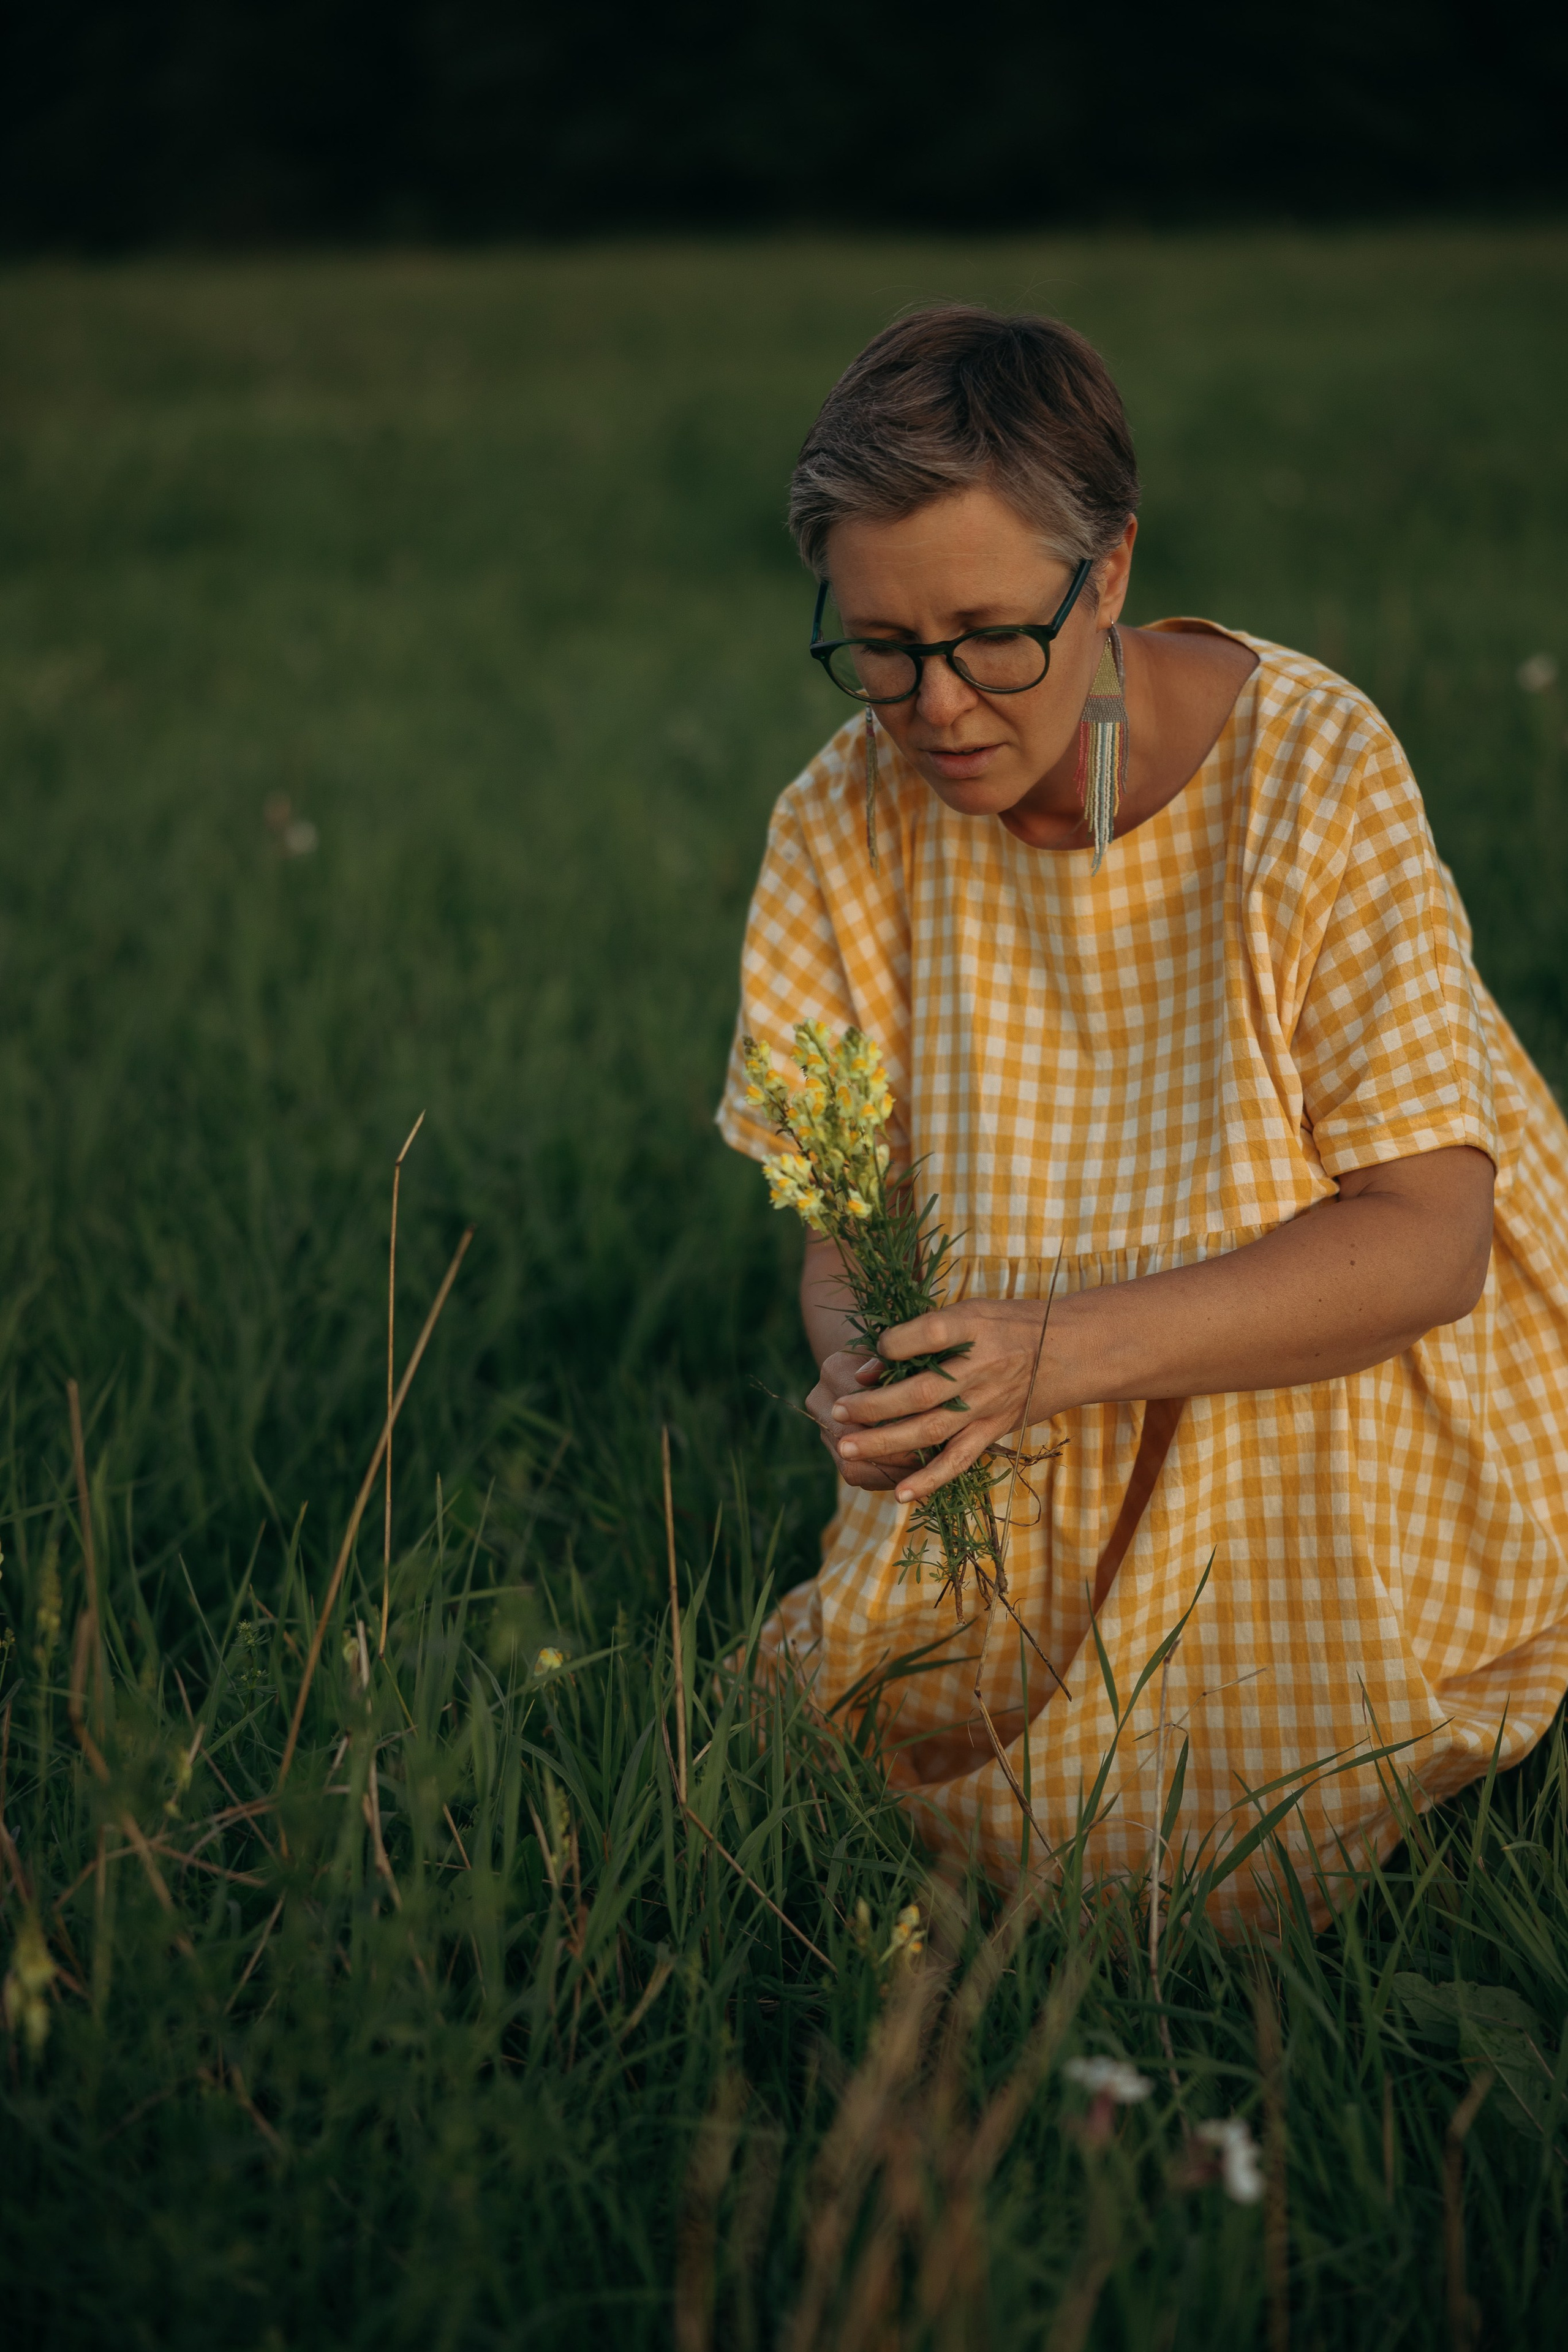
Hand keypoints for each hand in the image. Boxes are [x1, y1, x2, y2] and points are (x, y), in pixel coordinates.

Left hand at [827, 1300, 1055, 1503]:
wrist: (1071, 1350)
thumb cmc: (1011, 1324)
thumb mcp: (972, 1310)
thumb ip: (926, 1329)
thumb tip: (875, 1358)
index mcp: (975, 1329)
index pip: (929, 1335)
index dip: (893, 1345)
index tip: (868, 1354)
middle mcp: (980, 1370)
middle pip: (919, 1392)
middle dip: (872, 1405)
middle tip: (834, 1411)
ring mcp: (986, 1405)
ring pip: (930, 1430)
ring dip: (885, 1442)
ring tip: (845, 1448)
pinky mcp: (993, 1430)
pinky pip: (959, 1460)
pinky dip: (929, 1479)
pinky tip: (901, 1493)